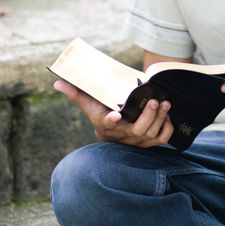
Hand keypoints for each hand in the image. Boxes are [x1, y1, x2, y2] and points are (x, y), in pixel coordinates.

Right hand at [54, 79, 173, 147]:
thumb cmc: (102, 113)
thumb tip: (57, 83)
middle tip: (153, 100)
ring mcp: (138, 141)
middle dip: (148, 116)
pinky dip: (167, 127)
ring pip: (152, 134)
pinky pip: (162, 139)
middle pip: (138, 130)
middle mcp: (123, 135)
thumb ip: (76, 93)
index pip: (108, 124)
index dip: (111, 121)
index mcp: (107, 125)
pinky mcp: (150, 142)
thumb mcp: (89, 104)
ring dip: (160, 118)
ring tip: (165, 103)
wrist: (114, 133)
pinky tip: (167, 114)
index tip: (115, 115)